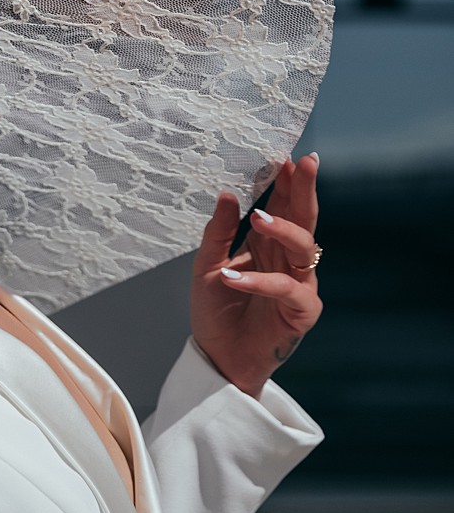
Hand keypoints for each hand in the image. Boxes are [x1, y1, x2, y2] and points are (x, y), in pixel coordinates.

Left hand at [191, 154, 322, 397]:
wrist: (218, 356)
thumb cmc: (216, 311)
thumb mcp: (206, 266)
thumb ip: (218, 232)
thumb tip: (227, 194)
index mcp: (268, 246)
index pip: (283, 207)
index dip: (286, 183)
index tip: (285, 156)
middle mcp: (288, 260)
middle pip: (304, 218)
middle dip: (305, 190)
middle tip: (303, 163)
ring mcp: (299, 284)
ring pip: (303, 248)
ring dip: (282, 230)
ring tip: (258, 218)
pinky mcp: (302, 310)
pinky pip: (286, 289)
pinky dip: (259, 281)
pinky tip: (232, 275)